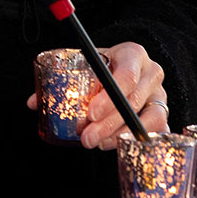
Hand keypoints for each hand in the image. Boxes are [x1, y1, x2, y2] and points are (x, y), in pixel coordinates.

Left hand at [23, 42, 167, 148]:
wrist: (130, 65)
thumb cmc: (105, 65)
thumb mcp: (87, 63)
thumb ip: (63, 78)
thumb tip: (33, 102)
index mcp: (133, 54)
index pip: (127, 75)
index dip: (109, 97)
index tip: (90, 113)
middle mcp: (152, 73)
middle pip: (134, 101)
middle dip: (108, 123)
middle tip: (86, 137)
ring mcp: (160, 94)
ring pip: (147, 119)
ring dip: (119, 135)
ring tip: (96, 143)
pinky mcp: (163, 113)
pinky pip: (155, 131)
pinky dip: (132, 139)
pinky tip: (111, 144)